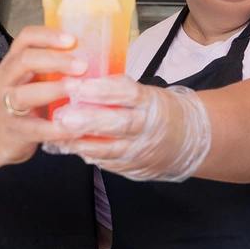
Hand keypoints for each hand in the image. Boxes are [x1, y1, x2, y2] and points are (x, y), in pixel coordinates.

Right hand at [0, 26, 87, 165]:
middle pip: (25, 61)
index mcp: (13, 63)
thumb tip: (93, 55)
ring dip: (53, 90)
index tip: (73, 39)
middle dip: (55, 60)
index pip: (25, 39)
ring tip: (77, 89)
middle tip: (83, 65)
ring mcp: (6, 106)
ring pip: (24, 94)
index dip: (48, 35)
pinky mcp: (14, 131)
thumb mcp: (32, 80)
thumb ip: (53, 68)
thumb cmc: (24, 105)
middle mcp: (6, 80)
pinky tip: (76, 128)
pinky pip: (34, 129)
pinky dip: (56, 128)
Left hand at [48, 76, 211, 181]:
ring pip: (112, 149)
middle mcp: (149, 128)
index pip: (129, 94)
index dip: (104, 91)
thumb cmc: (161, 110)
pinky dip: (91, 156)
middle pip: (119, 124)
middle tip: (65, 117)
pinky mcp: (137, 167)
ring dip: (84, 143)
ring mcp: (143, 150)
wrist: (188, 139)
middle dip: (90, 121)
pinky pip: (111, 163)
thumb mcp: (148, 94)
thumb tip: (86, 80)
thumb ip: (121, 91)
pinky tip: (74, 149)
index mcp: (152, 103)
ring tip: (61, 136)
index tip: (81, 87)